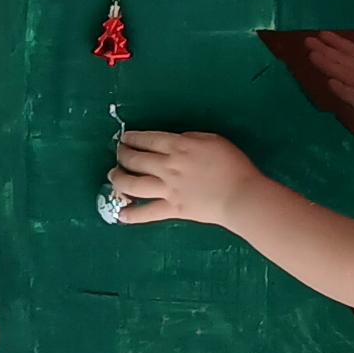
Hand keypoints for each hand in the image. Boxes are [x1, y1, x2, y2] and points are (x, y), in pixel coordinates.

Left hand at [110, 131, 260, 228]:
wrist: (240, 195)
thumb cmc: (232, 164)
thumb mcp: (212, 139)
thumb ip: (189, 138)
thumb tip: (173, 142)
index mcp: (177, 146)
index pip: (147, 140)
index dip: (132, 138)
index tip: (124, 138)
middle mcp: (167, 166)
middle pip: (136, 159)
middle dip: (122, 155)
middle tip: (118, 154)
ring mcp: (167, 189)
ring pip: (134, 184)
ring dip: (119, 179)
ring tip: (113, 176)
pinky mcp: (172, 209)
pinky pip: (147, 212)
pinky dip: (132, 214)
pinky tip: (120, 214)